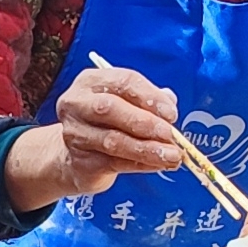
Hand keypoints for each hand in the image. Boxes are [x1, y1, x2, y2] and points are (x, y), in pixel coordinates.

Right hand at [1, 65, 187, 210]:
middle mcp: (78, 104)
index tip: (171, 113)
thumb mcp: (126, 104)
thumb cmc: (105, 124)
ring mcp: (76, 134)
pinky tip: (158, 165)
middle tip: (170, 134)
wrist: (75, 157)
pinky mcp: (80, 161)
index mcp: (91, 81)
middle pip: (111, 108)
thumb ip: (147, 100)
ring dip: (148, 148)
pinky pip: (115, 163)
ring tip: (172, 155)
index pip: (123, 82)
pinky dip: (141, 164)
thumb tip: (170, 103)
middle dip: (146, 122)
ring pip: (114, 140)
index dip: (150, 97)